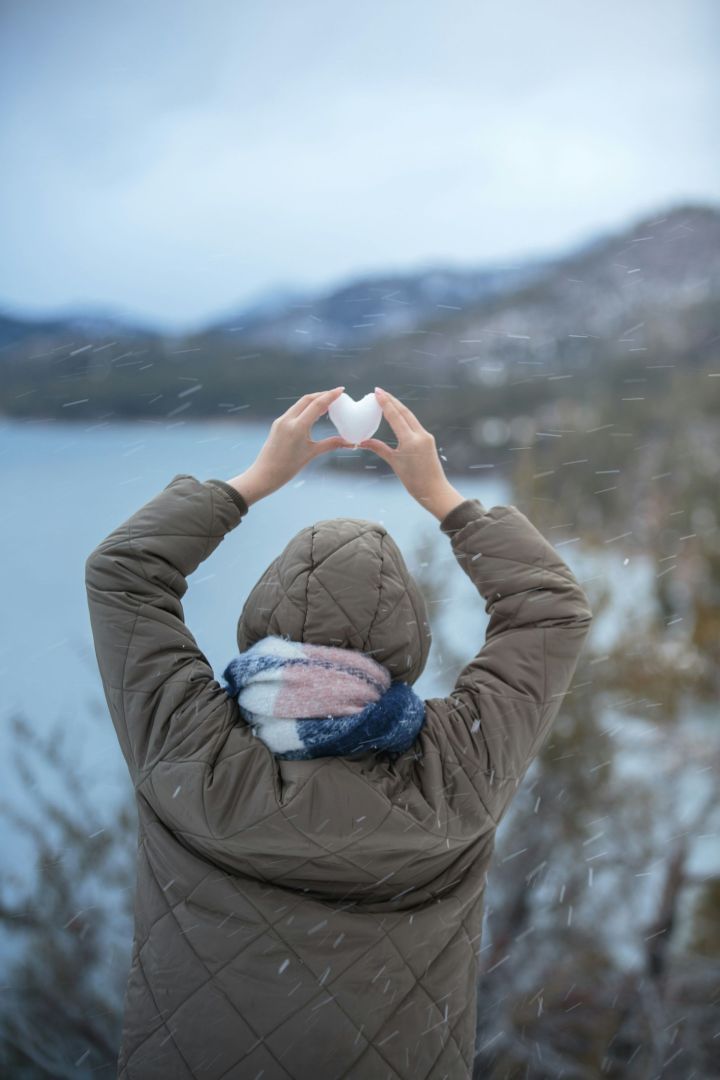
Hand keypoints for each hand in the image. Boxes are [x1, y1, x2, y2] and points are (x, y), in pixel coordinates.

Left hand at [228, 387, 353, 503]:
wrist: (264, 475)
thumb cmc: (288, 467)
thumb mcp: (311, 454)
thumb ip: (330, 444)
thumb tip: (347, 442)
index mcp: (297, 427)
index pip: (316, 405)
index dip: (330, 395)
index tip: (341, 390)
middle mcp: (287, 420)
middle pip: (307, 399)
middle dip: (322, 395)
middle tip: (336, 395)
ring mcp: (281, 421)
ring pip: (300, 404)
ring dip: (314, 400)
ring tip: (327, 403)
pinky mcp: (277, 424)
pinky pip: (294, 411)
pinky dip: (305, 408)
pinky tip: (313, 413)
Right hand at [359, 387, 464, 518]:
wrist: (434, 490)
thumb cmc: (413, 480)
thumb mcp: (394, 463)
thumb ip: (379, 448)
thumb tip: (363, 441)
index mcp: (410, 440)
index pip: (396, 416)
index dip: (385, 403)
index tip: (377, 392)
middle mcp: (420, 435)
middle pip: (404, 412)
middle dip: (391, 400)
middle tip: (379, 391)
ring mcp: (426, 436)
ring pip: (410, 416)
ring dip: (398, 406)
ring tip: (386, 399)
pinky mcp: (428, 439)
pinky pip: (414, 424)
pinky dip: (404, 416)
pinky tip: (398, 413)